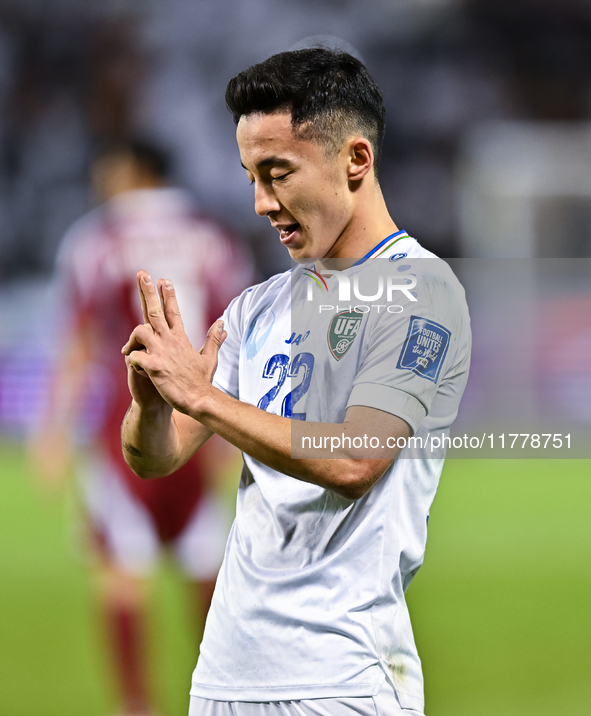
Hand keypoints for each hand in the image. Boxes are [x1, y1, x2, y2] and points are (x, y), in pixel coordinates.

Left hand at [122, 271, 226, 414]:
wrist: (200, 399)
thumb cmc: (202, 382)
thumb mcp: (210, 358)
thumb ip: (214, 339)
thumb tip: (222, 324)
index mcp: (181, 338)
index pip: (174, 311)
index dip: (168, 294)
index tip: (164, 279)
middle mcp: (170, 341)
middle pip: (155, 310)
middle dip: (147, 290)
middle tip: (142, 273)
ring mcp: (161, 352)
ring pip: (140, 330)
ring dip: (132, 338)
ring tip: (128, 349)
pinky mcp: (153, 366)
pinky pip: (134, 357)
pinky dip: (131, 360)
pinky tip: (134, 368)